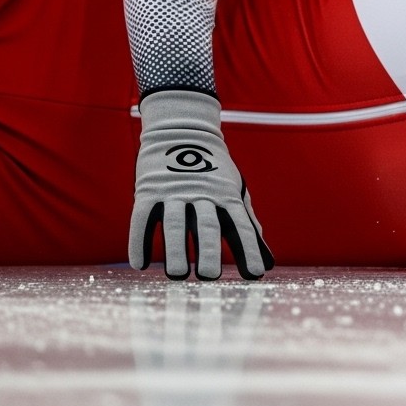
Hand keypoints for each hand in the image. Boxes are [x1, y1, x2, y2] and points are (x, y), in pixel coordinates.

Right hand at [129, 90, 274, 279]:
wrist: (182, 128)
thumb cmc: (214, 171)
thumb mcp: (235, 191)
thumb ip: (247, 223)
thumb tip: (266, 262)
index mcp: (226, 195)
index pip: (240, 225)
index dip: (248, 249)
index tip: (255, 275)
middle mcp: (202, 193)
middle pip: (206, 224)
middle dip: (209, 250)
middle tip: (210, 277)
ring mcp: (174, 190)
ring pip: (174, 222)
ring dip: (175, 249)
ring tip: (177, 275)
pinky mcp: (148, 189)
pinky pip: (142, 217)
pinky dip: (139, 241)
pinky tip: (140, 265)